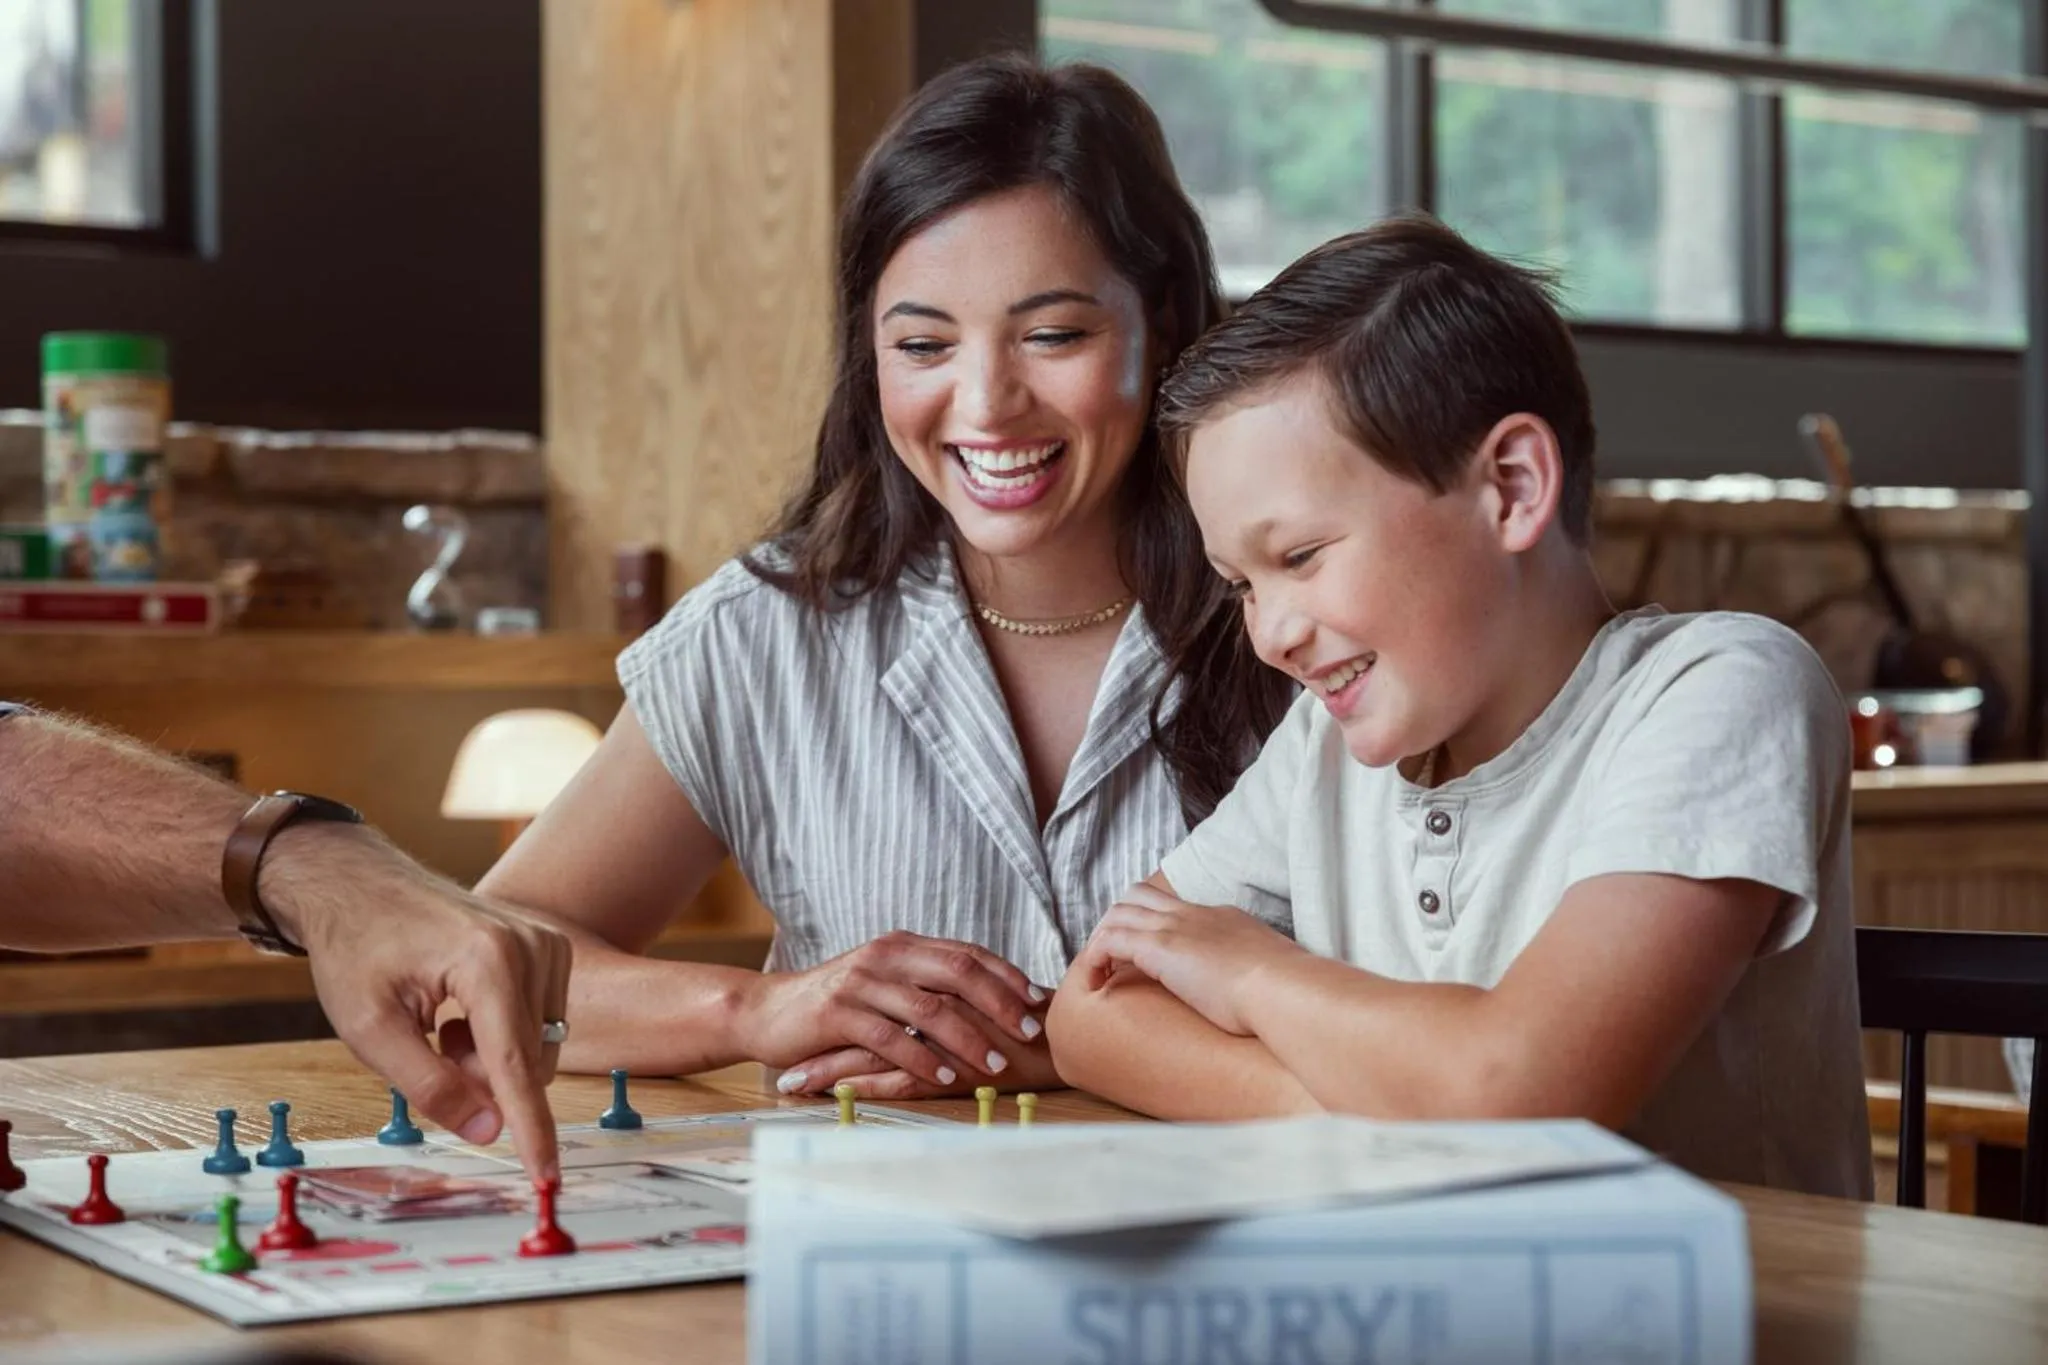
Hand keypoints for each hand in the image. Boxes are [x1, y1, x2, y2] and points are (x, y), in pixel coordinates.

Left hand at [264, 825, 571, 1183]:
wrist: (359, 885)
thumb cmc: (356, 948)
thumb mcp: (370, 1030)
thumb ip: (430, 1087)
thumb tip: (487, 1133)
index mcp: (488, 962)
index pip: (517, 1067)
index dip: (532, 1131)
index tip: (548, 1176)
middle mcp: (532, 947)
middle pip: (530, 1063)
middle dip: (483, 1081)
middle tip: (432, 1053)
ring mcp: (547, 943)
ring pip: (540, 1048)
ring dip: (492, 1058)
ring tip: (443, 1026)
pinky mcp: (551, 946)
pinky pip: (543, 1022)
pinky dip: (503, 1034)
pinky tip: (462, 1009)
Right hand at [733, 931, 1046, 1089]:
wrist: (768, 1012)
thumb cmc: (838, 1005)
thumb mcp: (886, 984)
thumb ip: (927, 985)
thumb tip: (991, 1001)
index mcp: (904, 945)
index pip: (968, 954)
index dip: (1007, 976)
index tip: (1040, 1001)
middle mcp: (886, 955)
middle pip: (958, 973)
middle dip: (999, 1003)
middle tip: (1027, 1033)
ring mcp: (861, 982)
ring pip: (928, 1008)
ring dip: (967, 1039)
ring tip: (993, 1067)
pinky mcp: (838, 1013)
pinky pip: (890, 1038)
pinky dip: (921, 1060)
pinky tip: (944, 1079)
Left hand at [1077, 883, 1307, 1036]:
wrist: (1285, 988)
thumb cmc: (1287, 992)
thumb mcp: (1274, 973)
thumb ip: (1260, 973)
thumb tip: (1264, 990)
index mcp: (1223, 918)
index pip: (1178, 908)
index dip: (1156, 926)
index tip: (1150, 954)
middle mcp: (1195, 915)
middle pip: (1140, 896)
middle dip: (1120, 921)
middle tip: (1113, 957)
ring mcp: (1175, 928)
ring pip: (1119, 912)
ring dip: (1102, 938)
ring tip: (1099, 969)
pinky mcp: (1159, 948)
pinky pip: (1109, 940)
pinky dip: (1095, 957)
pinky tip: (1096, 980)